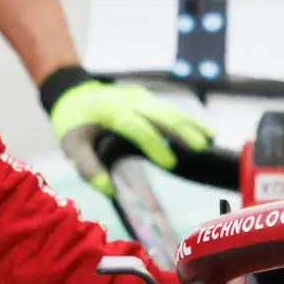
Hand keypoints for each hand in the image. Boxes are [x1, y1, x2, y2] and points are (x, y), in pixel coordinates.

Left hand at [43, 70, 215, 182]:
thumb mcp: (72, 146)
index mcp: (112, 112)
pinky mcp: (148, 98)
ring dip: (191, 123)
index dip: (154, 144)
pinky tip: (203, 131)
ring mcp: (141, 97)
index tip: (169, 163)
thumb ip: (88, 167)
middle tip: (202, 148)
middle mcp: (131, 101)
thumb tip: (108, 189)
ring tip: (211, 139)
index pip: (137, 128)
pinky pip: (170, 109)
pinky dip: (187, 120)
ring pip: (170, 109)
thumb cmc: (74, 123)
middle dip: (183, 131)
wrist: (73, 94)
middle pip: (161, 114)